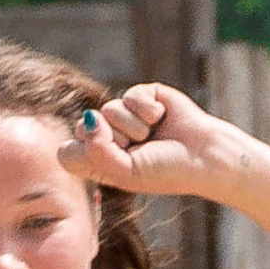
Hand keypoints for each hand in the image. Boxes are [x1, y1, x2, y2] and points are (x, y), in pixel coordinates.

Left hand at [58, 85, 228, 199]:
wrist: (203, 155)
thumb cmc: (166, 172)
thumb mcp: (126, 173)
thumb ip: (98, 153)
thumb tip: (88, 116)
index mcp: (99, 162)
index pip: (67, 152)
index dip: (83, 153)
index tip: (110, 160)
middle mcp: (108, 138)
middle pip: (82, 126)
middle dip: (112, 138)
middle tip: (137, 148)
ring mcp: (124, 115)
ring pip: (107, 109)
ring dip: (133, 126)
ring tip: (152, 135)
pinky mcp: (141, 96)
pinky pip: (129, 95)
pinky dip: (146, 109)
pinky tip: (161, 118)